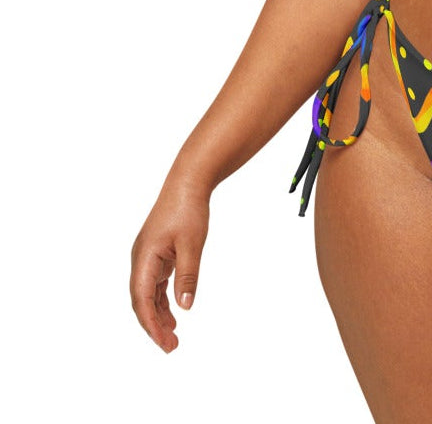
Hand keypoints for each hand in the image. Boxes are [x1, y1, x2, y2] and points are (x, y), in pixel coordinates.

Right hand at [130, 181, 209, 352]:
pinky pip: (155, 283)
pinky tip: (174, 311)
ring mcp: (147, 256)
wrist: (188, 182)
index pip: (142, 301)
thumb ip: (187, 275)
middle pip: (141, 301)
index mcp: (144, 258)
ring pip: (147, 294)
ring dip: (158, 314)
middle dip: (153, 325)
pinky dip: (162, 299)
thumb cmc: (189, 210)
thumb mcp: (192, 244)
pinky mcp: (156, 253)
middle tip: (171, 347)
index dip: (151, 325)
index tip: (164, 342)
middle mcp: (140, 260)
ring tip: (173, 335)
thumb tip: (185, 307)